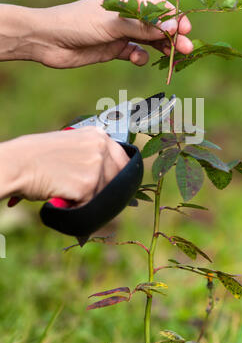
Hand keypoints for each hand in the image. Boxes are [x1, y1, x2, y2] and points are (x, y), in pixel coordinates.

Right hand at [0, 127, 128, 204]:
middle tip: (87, 195)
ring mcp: (96, 165)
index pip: (123, 159)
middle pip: (119, 178)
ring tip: (68, 193)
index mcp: (97, 135)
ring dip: (89, 199)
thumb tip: (109, 173)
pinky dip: (78, 208)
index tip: (114, 186)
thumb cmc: (36, 156)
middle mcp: (101, 147)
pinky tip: (63, 198)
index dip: (119, 176)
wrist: (17, 164)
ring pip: (105, 193)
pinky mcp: (88, 185)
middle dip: (106, 190)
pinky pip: (91, 205)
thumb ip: (91, 153)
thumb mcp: (69, 144)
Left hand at [28, 0, 192, 67]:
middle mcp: (126, 15)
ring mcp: (120, 33)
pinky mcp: (113, 49)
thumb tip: (172, 27)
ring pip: (148, 40)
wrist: (47, 40)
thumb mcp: (113, 23)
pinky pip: (134, 53)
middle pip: (157, 25)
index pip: (159, 7)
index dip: (174, 18)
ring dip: (161, 48)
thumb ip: (143, 26)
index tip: (185, 31)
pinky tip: (138, 60)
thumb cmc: (78, 23)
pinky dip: (139, 57)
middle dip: (172, 37)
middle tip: (187, 50)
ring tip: (173, 59)